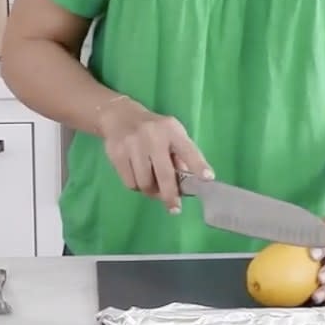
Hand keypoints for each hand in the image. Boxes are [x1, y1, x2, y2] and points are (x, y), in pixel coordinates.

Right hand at [97, 96, 212, 212]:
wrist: (120, 116)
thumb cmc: (154, 130)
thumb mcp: (172, 135)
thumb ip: (182, 156)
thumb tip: (188, 185)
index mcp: (171, 130)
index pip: (188, 150)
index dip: (198, 165)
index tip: (208, 179)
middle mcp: (152, 136)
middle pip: (164, 174)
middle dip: (170, 195)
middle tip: (175, 208)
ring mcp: (132, 144)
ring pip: (145, 183)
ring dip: (151, 191)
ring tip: (154, 186)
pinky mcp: (116, 154)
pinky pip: (130, 183)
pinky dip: (137, 186)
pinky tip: (139, 176)